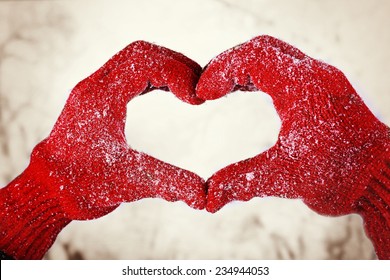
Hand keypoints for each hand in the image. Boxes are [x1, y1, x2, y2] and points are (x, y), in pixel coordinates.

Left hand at [0, 41, 205, 258]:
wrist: (49, 189)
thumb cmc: (80, 185)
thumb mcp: (128, 182)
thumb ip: (169, 183)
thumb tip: (206, 195)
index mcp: (100, 98)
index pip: (143, 62)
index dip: (176, 73)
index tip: (196, 98)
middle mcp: (96, 86)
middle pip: (140, 52)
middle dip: (175, 65)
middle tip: (199, 87)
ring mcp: (96, 89)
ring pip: (135, 59)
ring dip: (166, 68)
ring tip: (190, 88)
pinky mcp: (100, 98)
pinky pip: (130, 72)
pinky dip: (155, 77)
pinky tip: (171, 91)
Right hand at [197, 35, 389, 258]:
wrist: (381, 178)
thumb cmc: (344, 177)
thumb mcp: (288, 179)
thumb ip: (243, 182)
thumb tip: (208, 197)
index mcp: (305, 87)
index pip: (253, 59)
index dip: (220, 72)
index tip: (202, 94)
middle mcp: (315, 74)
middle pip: (260, 49)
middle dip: (227, 65)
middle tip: (207, 88)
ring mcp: (320, 79)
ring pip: (272, 55)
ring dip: (241, 68)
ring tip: (219, 88)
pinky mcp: (321, 88)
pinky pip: (283, 67)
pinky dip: (257, 75)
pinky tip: (244, 90)